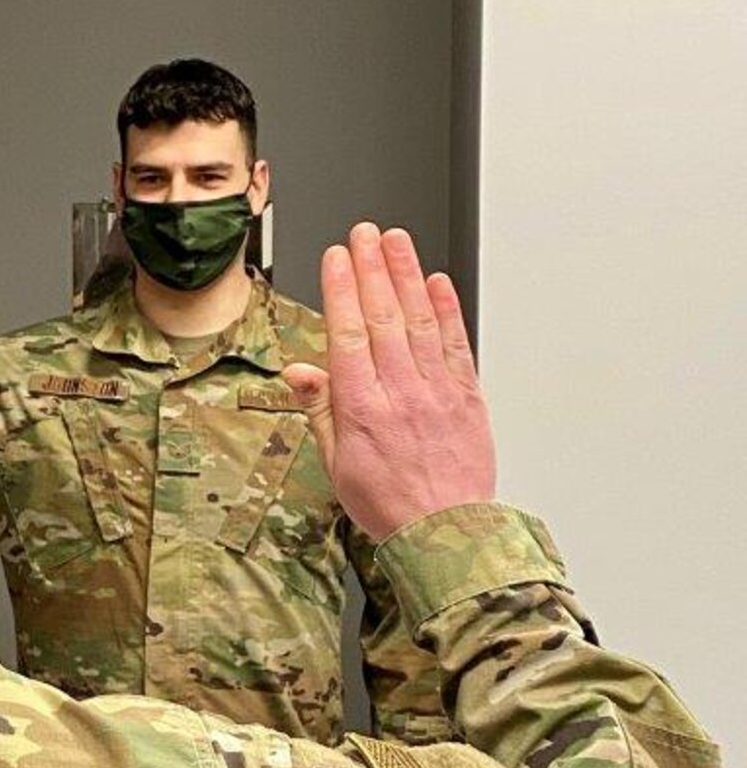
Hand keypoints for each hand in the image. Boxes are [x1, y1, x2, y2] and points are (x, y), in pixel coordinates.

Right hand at [283, 224, 495, 540]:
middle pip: (385, 316)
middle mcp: (402, 393)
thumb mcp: (336, 464)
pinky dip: (448, 309)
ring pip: (420, 321)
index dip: (342, 289)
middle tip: (365, 233)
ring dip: (408, 275)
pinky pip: (456, 344)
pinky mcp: (467, 397)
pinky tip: (438, 282)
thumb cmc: (389, 504)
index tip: (337, 257)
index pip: (349, 333)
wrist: (446, 535)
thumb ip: (321, 410)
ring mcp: (438, 391)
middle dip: (373, 268)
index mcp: (363, 409)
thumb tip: (300, 372)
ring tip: (397, 241)